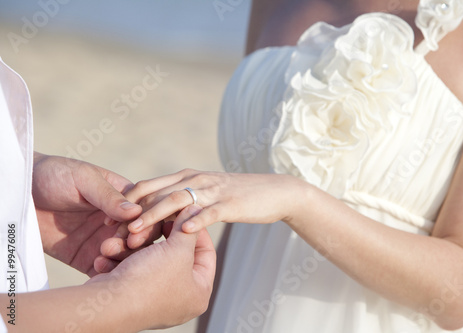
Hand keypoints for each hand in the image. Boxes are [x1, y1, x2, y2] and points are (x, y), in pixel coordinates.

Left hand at [32, 153, 148, 275]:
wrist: (19, 192)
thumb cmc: (53, 175)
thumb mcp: (83, 179)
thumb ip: (108, 196)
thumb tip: (136, 212)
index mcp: (124, 198)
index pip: (147, 213)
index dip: (146, 223)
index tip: (134, 230)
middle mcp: (118, 221)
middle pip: (140, 237)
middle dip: (134, 244)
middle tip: (119, 244)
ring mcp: (104, 240)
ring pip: (126, 257)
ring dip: (121, 259)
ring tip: (103, 254)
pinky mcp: (87, 257)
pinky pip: (104, 270)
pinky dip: (106, 272)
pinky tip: (96, 266)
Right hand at [89, 205, 215, 329]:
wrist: (106, 306)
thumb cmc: (148, 281)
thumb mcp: (178, 249)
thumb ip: (188, 229)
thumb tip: (195, 210)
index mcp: (198, 293)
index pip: (206, 252)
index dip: (194, 229)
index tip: (182, 212)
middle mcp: (179, 298)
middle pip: (173, 253)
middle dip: (153, 236)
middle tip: (147, 223)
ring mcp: (154, 298)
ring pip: (146, 258)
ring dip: (128, 246)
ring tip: (116, 242)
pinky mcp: (130, 296)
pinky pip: (129, 270)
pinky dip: (117, 260)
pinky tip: (105, 256)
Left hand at [104, 169, 301, 251]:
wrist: (271, 192)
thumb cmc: (234, 196)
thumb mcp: (203, 194)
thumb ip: (179, 200)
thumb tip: (152, 215)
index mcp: (184, 177)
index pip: (147, 187)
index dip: (125, 204)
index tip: (107, 223)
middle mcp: (194, 180)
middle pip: (155, 193)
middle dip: (131, 213)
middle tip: (112, 232)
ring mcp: (211, 190)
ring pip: (176, 201)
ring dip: (153, 218)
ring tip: (136, 234)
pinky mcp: (229, 203)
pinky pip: (209, 211)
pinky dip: (195, 220)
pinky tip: (183, 232)